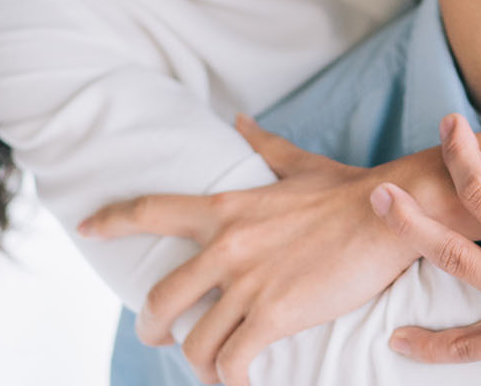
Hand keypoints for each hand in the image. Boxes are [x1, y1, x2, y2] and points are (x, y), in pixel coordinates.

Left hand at [79, 115, 416, 385]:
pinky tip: (240, 383)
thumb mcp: (299, 165)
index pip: (151, 211)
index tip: (86, 227)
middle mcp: (228, 247)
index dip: (112, 220)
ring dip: (197, 363)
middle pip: (159, 300)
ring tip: (211, 368)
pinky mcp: (275, 314)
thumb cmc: (351, 191)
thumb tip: (241, 121)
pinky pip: (233, 362)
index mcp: (228, 209)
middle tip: (164, 336)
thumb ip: (265, 147)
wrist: (394, 213)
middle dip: (154, 327)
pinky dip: (231, 380)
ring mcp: (249, 284)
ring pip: (195, 342)